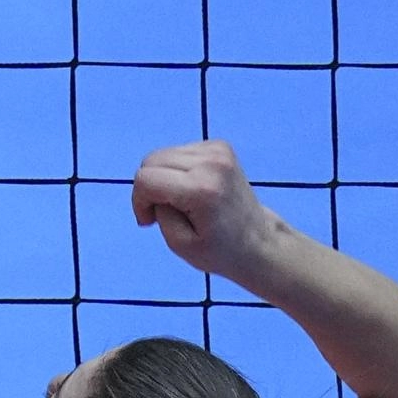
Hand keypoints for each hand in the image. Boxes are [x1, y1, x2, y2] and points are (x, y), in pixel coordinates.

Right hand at [131, 141, 280, 278]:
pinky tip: (190, 188)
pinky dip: (176, 170)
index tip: (149, 221)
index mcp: (201, 188)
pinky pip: (178, 152)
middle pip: (151, 161)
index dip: (139, 201)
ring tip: (178, 201)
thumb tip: (153, 187)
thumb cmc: (219, 251)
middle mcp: (211, 162)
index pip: (145, 179)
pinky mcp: (220, 146)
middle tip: (161, 212)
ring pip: (162, 155)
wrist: (258, 242)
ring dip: (162, 178)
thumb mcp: (179, 244)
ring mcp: (218, 151)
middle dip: (148, 187)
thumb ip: (159, 212)